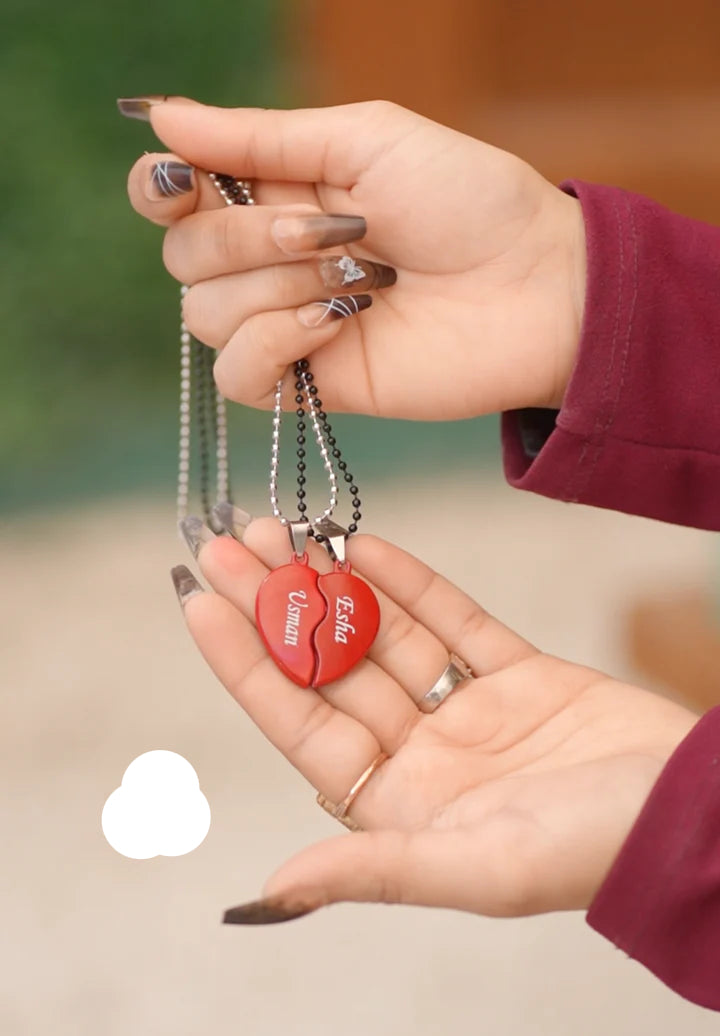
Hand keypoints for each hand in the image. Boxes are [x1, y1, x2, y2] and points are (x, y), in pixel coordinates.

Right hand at [125, 98, 585, 417]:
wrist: (534, 288)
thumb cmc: (467, 201)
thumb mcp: (365, 140)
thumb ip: (260, 137)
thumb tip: (158, 115)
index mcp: (276, 194)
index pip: (170, 198)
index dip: (160, 188)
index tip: (184, 179)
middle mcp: (269, 261)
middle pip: (183, 258)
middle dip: (247, 238)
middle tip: (335, 231)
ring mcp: (286, 325)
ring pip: (204, 316)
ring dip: (278, 286)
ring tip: (361, 278)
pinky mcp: (309, 384)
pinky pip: (237, 376)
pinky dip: (275, 343)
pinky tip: (336, 322)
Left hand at [173, 519, 695, 922]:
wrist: (699, 810)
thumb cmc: (593, 852)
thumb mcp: (477, 870)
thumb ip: (373, 869)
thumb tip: (268, 893)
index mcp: (400, 807)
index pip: (302, 724)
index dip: (248, 664)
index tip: (201, 603)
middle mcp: (425, 756)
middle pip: (332, 668)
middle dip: (277, 606)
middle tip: (227, 542)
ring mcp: (470, 711)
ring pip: (383, 635)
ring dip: (332, 583)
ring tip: (280, 528)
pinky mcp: (520, 674)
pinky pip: (451, 620)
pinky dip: (408, 581)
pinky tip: (358, 542)